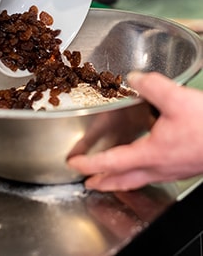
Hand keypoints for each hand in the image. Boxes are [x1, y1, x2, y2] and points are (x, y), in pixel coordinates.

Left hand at [68, 71, 202, 190]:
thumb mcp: (178, 99)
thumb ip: (151, 86)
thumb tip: (133, 78)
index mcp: (152, 153)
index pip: (112, 162)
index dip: (90, 163)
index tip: (74, 163)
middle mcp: (161, 166)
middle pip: (124, 180)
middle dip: (103, 182)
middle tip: (88, 182)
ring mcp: (175, 170)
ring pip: (141, 179)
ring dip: (122, 180)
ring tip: (111, 178)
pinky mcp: (187, 166)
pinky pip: (157, 175)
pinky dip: (142, 174)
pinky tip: (146, 164)